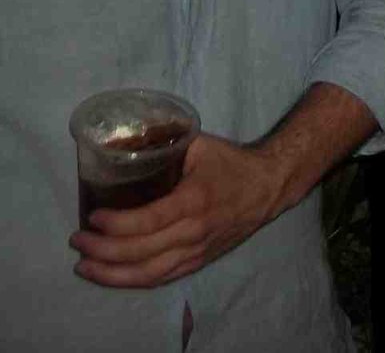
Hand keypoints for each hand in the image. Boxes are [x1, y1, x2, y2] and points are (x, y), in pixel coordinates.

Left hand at [69, 134, 288, 286]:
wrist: (270, 186)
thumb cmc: (232, 163)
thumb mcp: (200, 145)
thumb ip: (165, 143)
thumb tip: (125, 140)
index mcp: (195, 199)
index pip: (148, 220)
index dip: (116, 223)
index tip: (92, 217)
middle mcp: (195, 231)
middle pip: (141, 251)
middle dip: (102, 249)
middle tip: (77, 240)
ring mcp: (198, 250)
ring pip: (148, 273)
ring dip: (111, 274)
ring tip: (83, 265)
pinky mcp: (200, 260)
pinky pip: (162, 278)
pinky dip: (133, 280)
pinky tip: (112, 276)